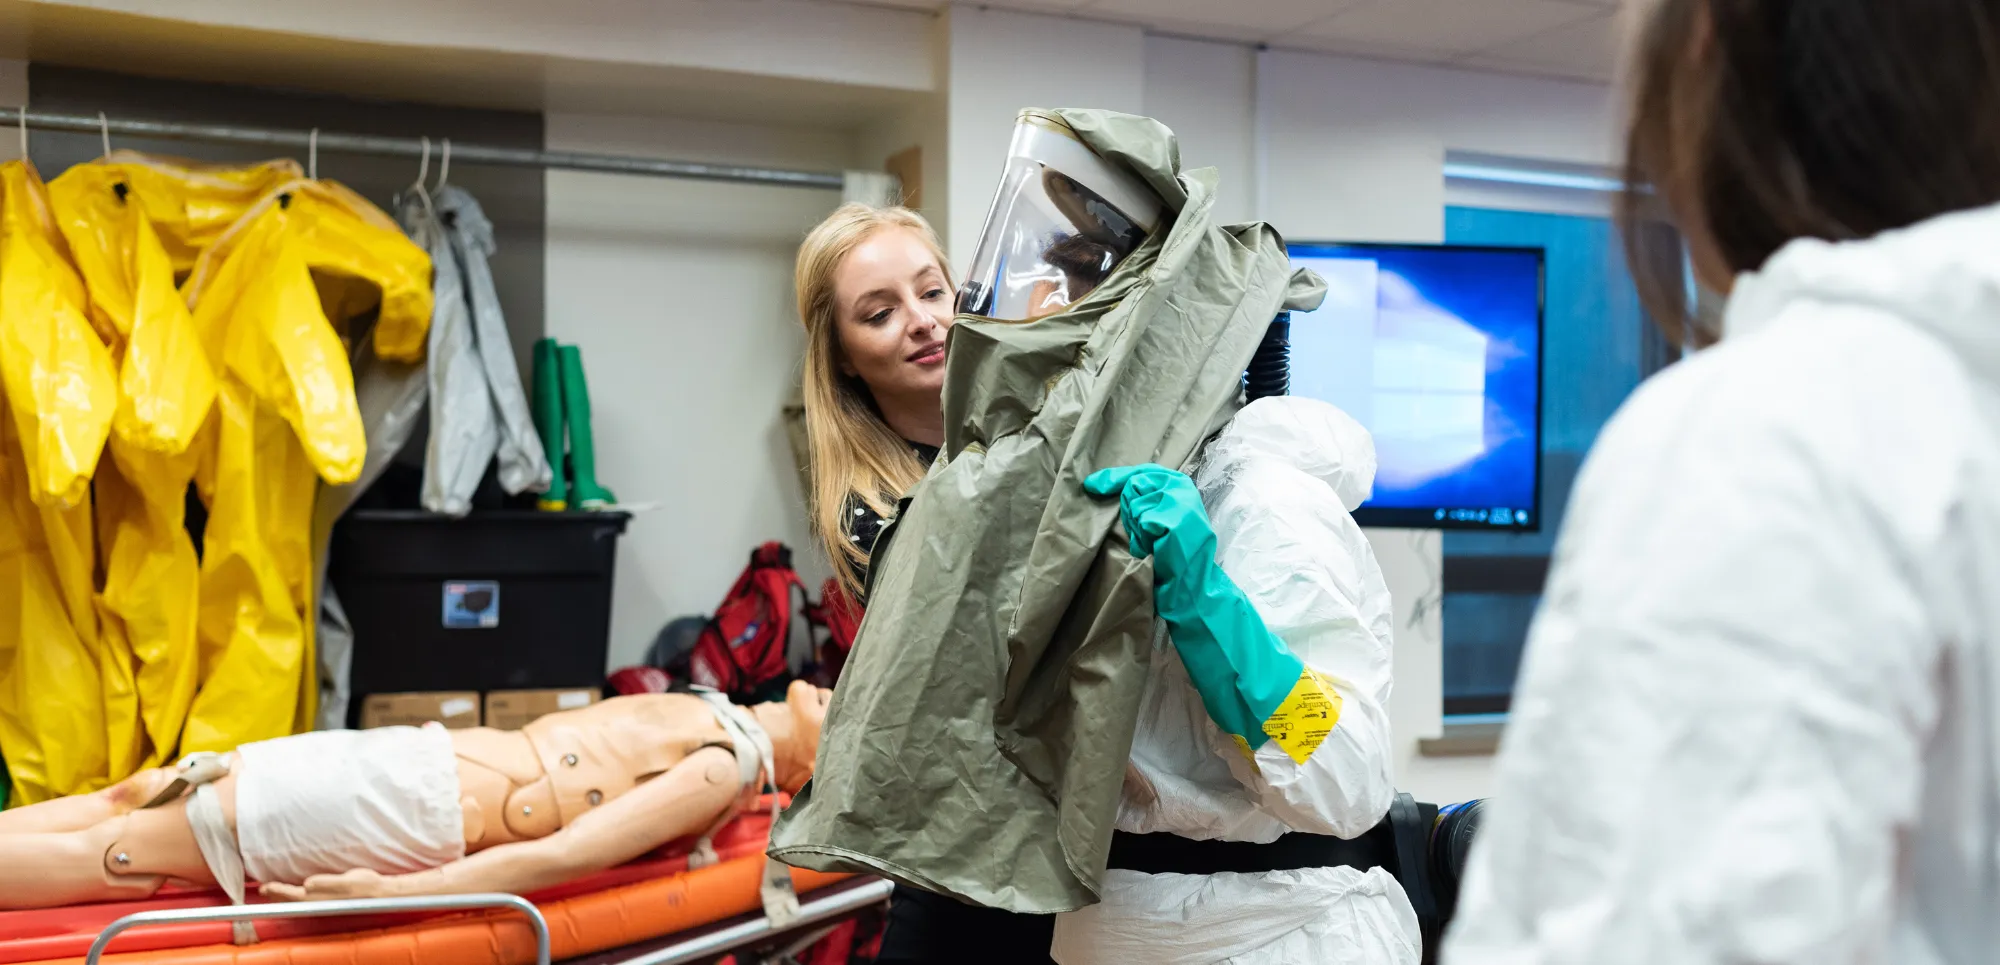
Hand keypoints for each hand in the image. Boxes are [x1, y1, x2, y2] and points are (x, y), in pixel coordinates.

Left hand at [261, 868, 405, 901]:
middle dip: (277, 894)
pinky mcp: (330, 898)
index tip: (265, 886)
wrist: (382, 893)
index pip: (294, 895)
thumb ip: (327, 882)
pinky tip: (299, 889)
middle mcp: (321, 902)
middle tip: (263, 888)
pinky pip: (307, 897)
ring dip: (285, 895)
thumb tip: (307, 884)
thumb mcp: (349, 881)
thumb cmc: (367, 886)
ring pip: (299, 900)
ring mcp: (325, 901)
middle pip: (293, 900)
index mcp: (322, 898)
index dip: (279, 891)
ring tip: (274, 889)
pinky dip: (297, 894)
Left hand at [1084, 464, 1213, 574]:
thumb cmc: (1170, 547)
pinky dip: (1145, 538)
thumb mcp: (1159, 513)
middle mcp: (1182, 487)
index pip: (1140, 471)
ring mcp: (1180, 502)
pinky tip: (1157, 545)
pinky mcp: (1175, 520)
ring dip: (1138, 528)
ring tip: (1156, 540)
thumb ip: (1141, 496)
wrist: (1190, 578)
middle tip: (1150, 532)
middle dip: (1131, 512)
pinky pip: (1143, 522)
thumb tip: (1096, 484)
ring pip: (1136, 506)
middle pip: (1133, 486)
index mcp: (1179, 481)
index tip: (1089, 485)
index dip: (1113, 477)